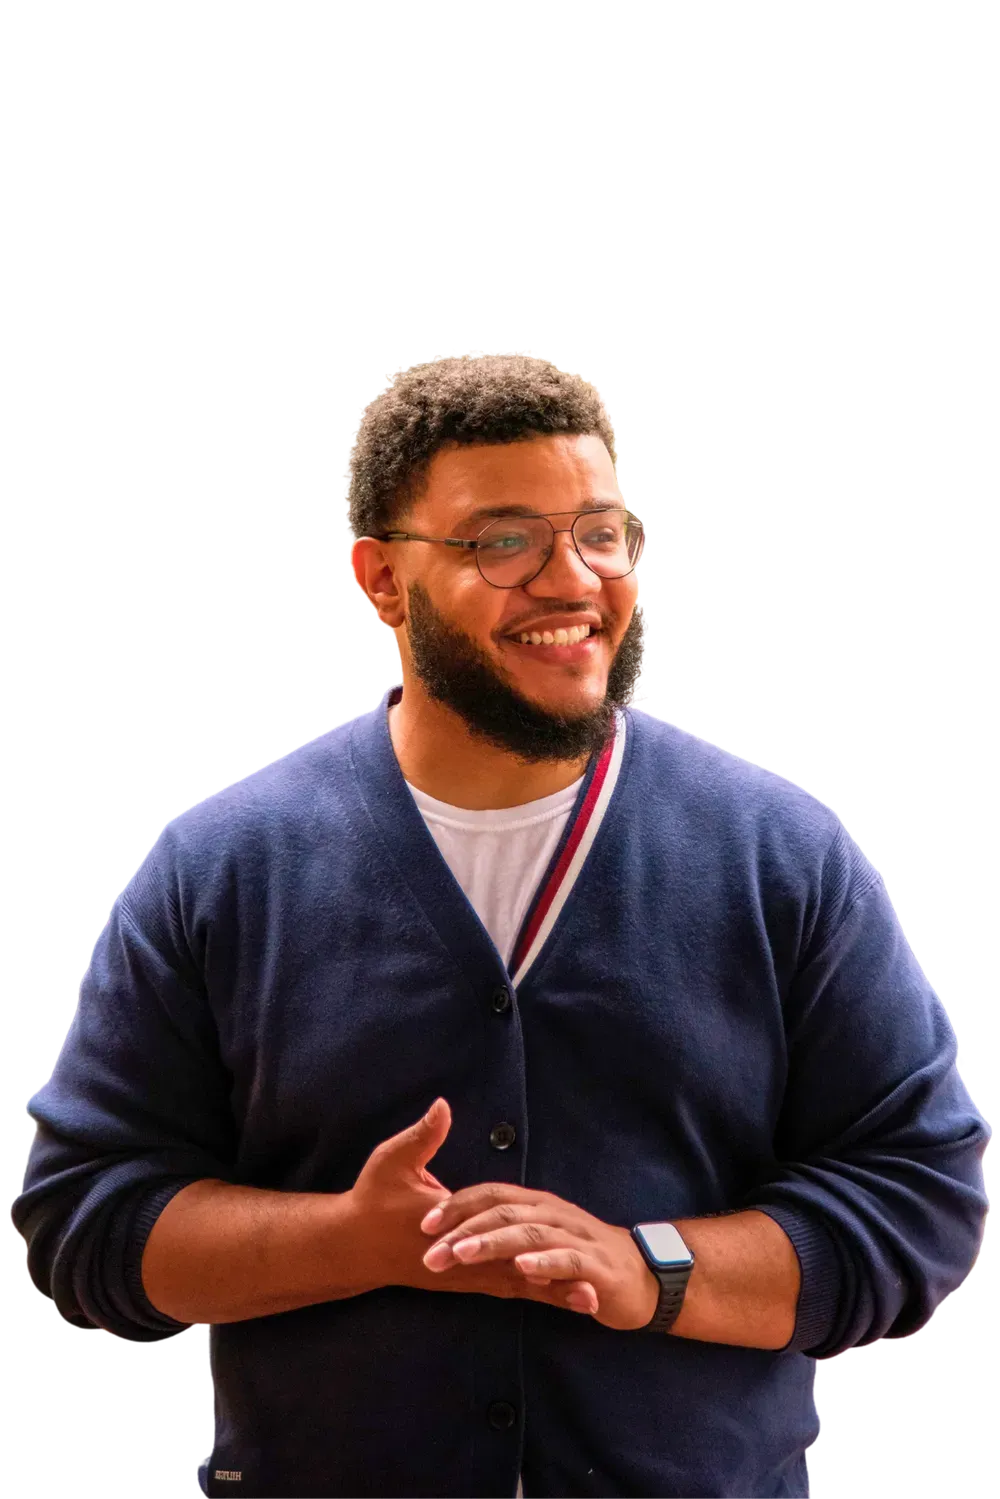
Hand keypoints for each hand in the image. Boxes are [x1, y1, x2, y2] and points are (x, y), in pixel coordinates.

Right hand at [349, 1098, 602, 1314]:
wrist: (353, 1244)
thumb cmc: (373, 1198)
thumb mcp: (392, 1161)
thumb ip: (422, 1136)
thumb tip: (443, 1106)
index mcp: (452, 1231)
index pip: (500, 1243)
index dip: (535, 1250)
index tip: (571, 1256)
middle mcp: (462, 1259)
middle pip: (517, 1273)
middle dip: (557, 1282)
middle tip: (597, 1294)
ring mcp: (463, 1273)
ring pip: (515, 1286)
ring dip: (551, 1294)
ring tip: (590, 1303)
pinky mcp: (462, 1278)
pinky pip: (503, 1288)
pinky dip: (532, 1292)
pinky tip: (558, 1296)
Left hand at [419, 1180, 660, 1331]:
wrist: (642, 1278)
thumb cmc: (582, 1258)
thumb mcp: (539, 1239)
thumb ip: (506, 1234)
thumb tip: (459, 1229)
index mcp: (537, 1205)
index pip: (492, 1194)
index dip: (458, 1205)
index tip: (423, 1224)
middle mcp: (554, 1214)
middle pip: (504, 1212)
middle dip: (463, 1229)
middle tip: (429, 1250)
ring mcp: (576, 1237)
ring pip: (530, 1232)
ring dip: (493, 1242)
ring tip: (462, 1253)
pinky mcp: (596, 1267)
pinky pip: (567, 1260)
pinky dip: (544, 1262)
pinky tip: (521, 1269)